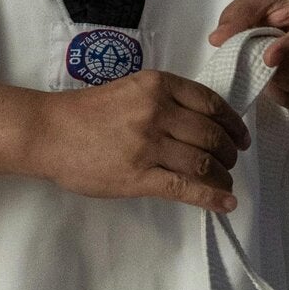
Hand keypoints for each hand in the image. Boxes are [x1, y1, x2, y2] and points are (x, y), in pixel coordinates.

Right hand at [25, 69, 250, 211]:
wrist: (48, 132)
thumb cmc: (84, 112)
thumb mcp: (130, 89)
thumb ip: (164, 100)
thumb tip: (200, 123)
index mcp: (157, 86)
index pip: (211, 103)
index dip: (233, 123)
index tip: (240, 136)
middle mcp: (158, 111)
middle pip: (212, 135)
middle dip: (229, 152)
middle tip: (231, 162)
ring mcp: (149, 145)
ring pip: (204, 163)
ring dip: (222, 177)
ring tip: (225, 183)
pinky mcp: (139, 176)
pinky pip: (186, 187)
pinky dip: (211, 197)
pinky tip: (224, 204)